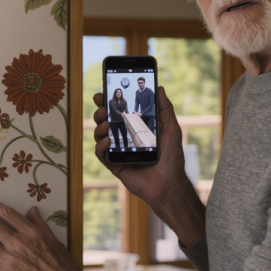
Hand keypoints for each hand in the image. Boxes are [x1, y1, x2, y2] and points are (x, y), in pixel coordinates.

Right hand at [95, 86, 183, 206]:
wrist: (170, 183)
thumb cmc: (172, 157)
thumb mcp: (171, 129)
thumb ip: (165, 109)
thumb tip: (159, 88)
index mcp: (136, 129)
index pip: (119, 112)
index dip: (109, 102)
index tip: (103, 92)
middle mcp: (125, 139)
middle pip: (106, 122)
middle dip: (100, 112)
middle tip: (102, 106)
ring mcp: (118, 152)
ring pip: (100, 136)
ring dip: (98, 127)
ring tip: (105, 123)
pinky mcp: (115, 166)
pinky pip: (102, 155)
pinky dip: (101, 146)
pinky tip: (106, 141)